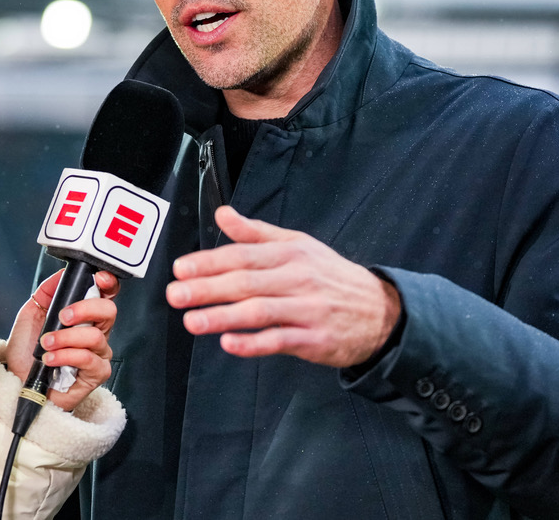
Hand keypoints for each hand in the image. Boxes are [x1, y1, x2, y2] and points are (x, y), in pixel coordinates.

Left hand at [3, 268, 119, 412]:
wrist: (17, 380)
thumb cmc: (27, 349)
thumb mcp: (32, 311)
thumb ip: (49, 290)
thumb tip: (64, 272)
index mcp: (84, 314)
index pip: (106, 294)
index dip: (108, 283)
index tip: (99, 279)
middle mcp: (96, 331)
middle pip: (109, 310)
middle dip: (84, 309)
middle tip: (62, 317)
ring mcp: (98, 353)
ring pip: (95, 336)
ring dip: (65, 338)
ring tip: (46, 344)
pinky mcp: (96, 374)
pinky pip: (88, 359)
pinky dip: (65, 356)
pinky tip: (50, 359)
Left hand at [164, 206, 399, 366]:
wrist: (382, 311)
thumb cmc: (332, 277)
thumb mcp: (299, 245)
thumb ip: (256, 232)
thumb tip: (223, 214)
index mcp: (290, 253)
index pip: (243, 255)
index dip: (209, 262)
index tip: (180, 268)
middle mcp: (298, 279)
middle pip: (246, 282)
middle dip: (207, 289)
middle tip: (176, 294)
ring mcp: (307, 310)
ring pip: (259, 312)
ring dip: (222, 316)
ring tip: (192, 321)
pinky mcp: (314, 339)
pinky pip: (279, 340)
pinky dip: (253, 343)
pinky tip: (229, 343)